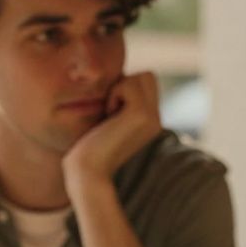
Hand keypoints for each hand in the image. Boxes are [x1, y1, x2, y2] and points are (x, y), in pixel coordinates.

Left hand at [62, 71, 162, 189]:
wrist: (89, 170)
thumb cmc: (89, 147)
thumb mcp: (109, 121)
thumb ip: (119, 102)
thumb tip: (117, 76)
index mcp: (150, 121)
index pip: (147, 81)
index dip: (127, 87)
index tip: (112, 110)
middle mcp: (156, 119)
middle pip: (147, 76)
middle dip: (126, 84)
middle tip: (111, 109)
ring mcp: (152, 117)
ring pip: (140, 77)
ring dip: (119, 89)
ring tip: (110, 114)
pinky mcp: (142, 115)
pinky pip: (129, 84)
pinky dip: (115, 94)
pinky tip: (109, 114)